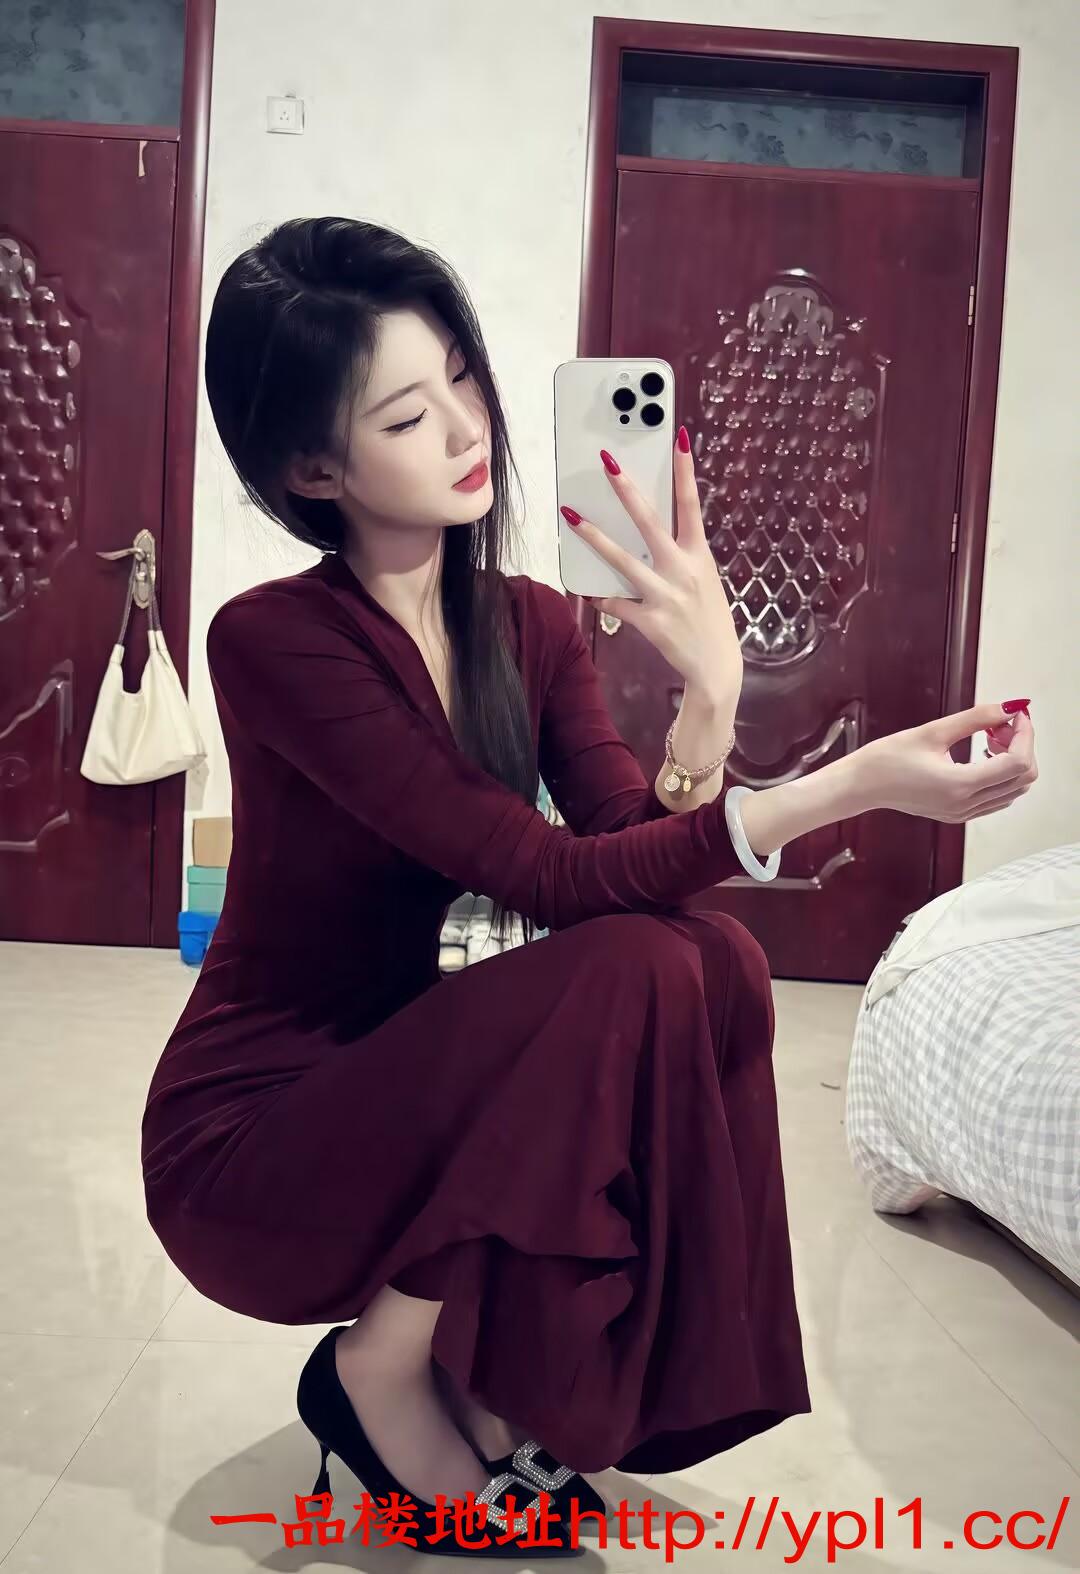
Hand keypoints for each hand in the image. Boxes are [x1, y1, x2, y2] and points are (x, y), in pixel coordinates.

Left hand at [560, 428, 740, 696]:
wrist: (717, 667)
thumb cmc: (709, 619)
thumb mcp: (704, 580)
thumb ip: (680, 557)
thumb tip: (649, 536)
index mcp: (699, 556)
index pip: (691, 504)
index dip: (685, 470)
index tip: (679, 437)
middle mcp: (683, 570)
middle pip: (650, 522)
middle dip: (627, 491)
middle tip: (607, 462)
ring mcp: (666, 596)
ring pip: (623, 560)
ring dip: (594, 537)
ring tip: (570, 515)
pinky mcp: (650, 622)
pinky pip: (616, 603)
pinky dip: (601, 596)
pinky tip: (588, 590)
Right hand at [853, 703, 1037, 822]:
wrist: (861, 785)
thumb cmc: (886, 759)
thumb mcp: (932, 732)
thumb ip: (975, 719)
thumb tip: (1007, 708)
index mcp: (960, 785)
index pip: (1018, 762)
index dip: (1024, 734)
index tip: (1015, 714)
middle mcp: (965, 804)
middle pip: (1023, 778)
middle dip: (1021, 745)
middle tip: (1000, 723)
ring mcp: (963, 813)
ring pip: (1014, 789)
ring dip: (1012, 759)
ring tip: (990, 736)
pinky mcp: (958, 814)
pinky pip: (998, 796)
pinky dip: (1000, 774)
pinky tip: (983, 754)